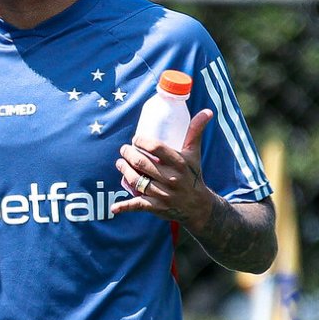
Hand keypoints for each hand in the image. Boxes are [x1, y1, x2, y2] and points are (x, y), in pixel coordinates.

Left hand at [112, 109, 219, 228]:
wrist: (199, 207)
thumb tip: (207, 111)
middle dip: (128, 154)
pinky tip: (113, 208)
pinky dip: (124, 207)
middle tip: (124, 150)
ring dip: (124, 170)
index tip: (135, 139)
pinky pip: (138, 206)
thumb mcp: (194, 154)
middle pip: (141, 163)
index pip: (156, 148)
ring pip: (136, 180)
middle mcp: (172, 179)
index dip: (141, 141)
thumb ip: (195, 132)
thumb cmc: (192, 175)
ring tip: (120, 163)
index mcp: (180, 163)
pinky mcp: (157, 207)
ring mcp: (163, 194)